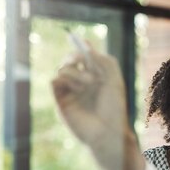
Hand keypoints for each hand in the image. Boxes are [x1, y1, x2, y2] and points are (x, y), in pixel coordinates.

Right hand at [51, 49, 143, 169]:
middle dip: (76, 56)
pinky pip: (54, 81)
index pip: (85, 56)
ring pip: (62, 69)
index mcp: (96, 76)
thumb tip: (86, 46)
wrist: (107, 130)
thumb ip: (104, 61)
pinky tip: (77, 89)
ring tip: (87, 84)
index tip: (78, 39)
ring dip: (75, 72)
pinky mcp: (61, 101)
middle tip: (83, 62)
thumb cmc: (114, 108)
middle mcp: (82, 82)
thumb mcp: (115, 81)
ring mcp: (71, 91)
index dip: (81, 46)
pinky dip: (63, 79)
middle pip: (70, 59)